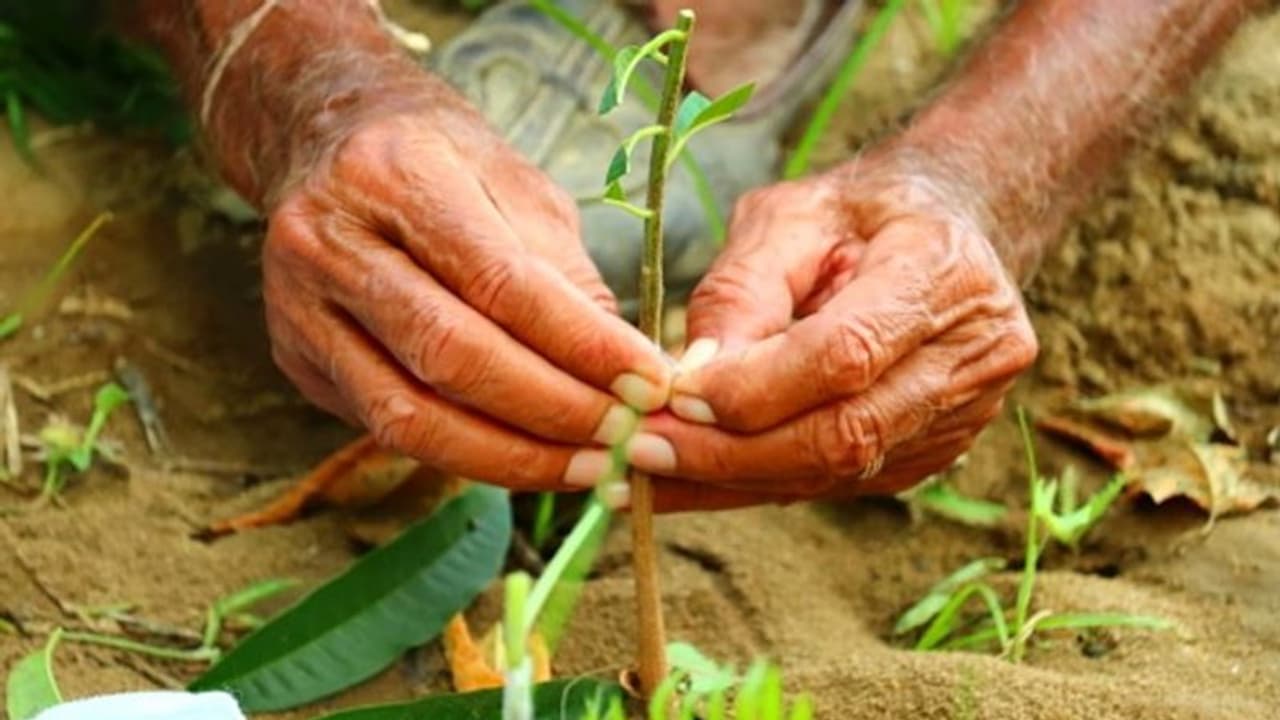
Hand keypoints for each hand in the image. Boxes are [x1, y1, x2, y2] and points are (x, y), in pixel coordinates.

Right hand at [261, 78, 671, 491]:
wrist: (327, 144)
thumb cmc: (443, 163)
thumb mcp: (518, 186)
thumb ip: (567, 276)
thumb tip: (629, 371)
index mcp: (396, 174)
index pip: (501, 281)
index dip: (581, 345)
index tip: (651, 384)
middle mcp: (329, 240)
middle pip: (450, 355)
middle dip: (553, 411)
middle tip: (628, 436)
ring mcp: (299, 306)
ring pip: (409, 414)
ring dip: (511, 457)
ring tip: (588, 467)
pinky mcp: (296, 358)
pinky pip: (387, 428)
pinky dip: (467, 455)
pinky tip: (527, 459)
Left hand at [627, 157, 1037, 508]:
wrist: (945, 229)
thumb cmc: (858, 213)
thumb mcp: (790, 215)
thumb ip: (741, 290)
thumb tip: (689, 379)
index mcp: (944, 273)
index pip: (845, 353)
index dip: (754, 387)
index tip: (669, 396)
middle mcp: (973, 354)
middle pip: (845, 433)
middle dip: (731, 451)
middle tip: (637, 450)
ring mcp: (964, 413)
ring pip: (837, 472)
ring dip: (733, 479)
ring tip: (648, 472)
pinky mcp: (934, 452)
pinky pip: (837, 483)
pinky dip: (758, 483)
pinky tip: (694, 477)